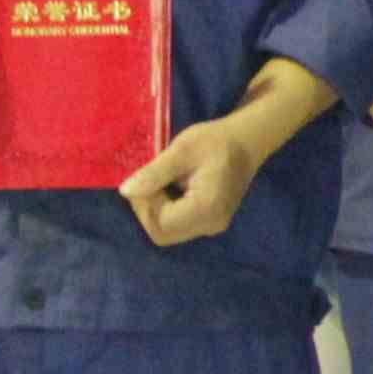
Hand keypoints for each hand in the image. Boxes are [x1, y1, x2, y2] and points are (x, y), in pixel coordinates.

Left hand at [119, 110, 276, 248]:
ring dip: (156, 210)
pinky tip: (172, 189)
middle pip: (162, 233)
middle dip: (147, 210)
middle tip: (151, 181)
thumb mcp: (181, 150)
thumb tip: (125, 192)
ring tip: (163, 183)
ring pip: (168, 232)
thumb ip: (153, 173)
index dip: (144, 205)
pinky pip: (178, 226)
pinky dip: (166, 211)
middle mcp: (211, 224)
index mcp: (207, 208)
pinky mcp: (210, 222)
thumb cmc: (216, 141)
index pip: (160, 223)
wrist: (247, 140)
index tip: (145, 179)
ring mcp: (212, 226)